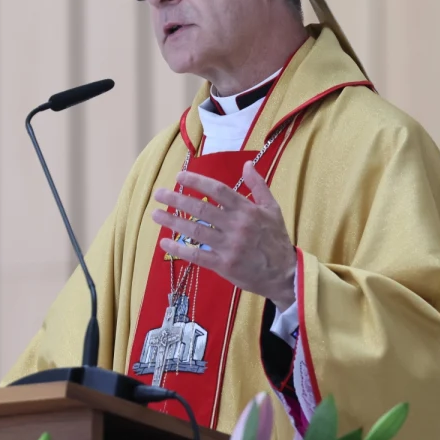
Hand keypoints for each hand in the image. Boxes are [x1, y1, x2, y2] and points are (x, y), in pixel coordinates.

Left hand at [152, 162, 296, 309]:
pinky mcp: (224, 265)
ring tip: (155, 215)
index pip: (218, 190)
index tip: (180, 176)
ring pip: (195, 231)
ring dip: (172, 222)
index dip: (197, 181)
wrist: (285, 274)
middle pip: (201, 209)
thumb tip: (247, 164)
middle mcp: (237, 226)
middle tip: (158, 194)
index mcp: (247, 210)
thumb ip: (259, 186)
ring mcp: (230, 246)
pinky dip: (179, 249)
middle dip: (176, 199)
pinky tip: (165, 243)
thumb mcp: (273, 208)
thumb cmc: (276, 239)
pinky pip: (197, 256)